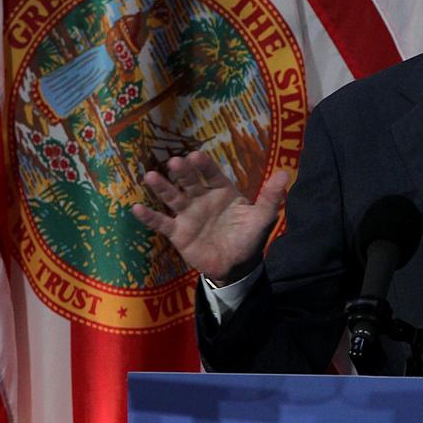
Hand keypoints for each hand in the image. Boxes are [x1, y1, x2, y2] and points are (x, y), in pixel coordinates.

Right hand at [131, 151, 288, 284]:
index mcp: (223, 192)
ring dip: (162, 188)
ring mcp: (188, 215)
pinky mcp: (178, 232)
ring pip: (173, 198)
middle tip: (174, 162)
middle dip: (182, 173)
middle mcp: (202, 199)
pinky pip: (161, 223)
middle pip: (190, 182)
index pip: (213, 175)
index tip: (196, 155)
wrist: (235, 267)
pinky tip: (136, 208)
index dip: (205, 166)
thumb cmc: (248, 238)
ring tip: (150, 176)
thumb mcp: (262, 218)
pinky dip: (149, 217)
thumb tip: (286, 173)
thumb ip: (271, 197)